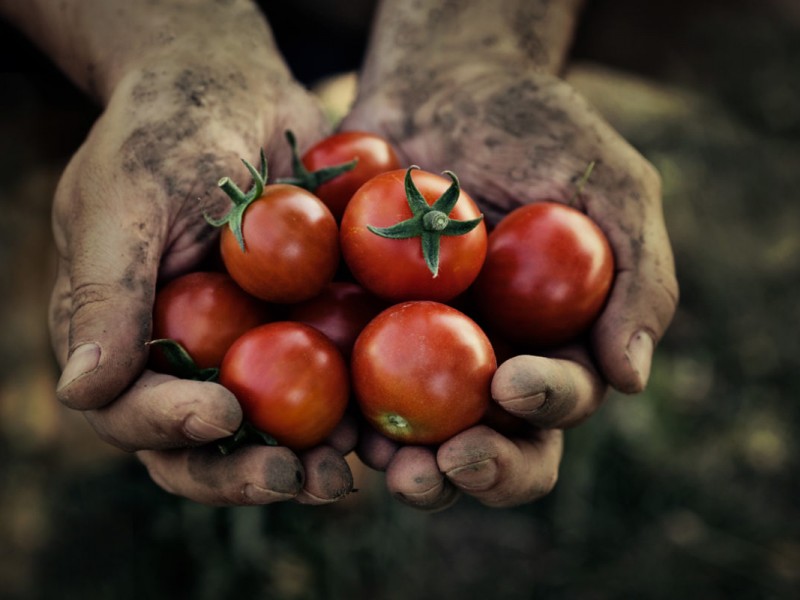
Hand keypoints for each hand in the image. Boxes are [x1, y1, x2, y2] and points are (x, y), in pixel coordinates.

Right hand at [48, 39, 354, 504]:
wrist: (238, 89)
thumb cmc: (167, 132)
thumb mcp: (126, 201)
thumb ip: (104, 295)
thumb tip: (80, 394)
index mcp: (125, 340)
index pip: (132, 411)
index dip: (171, 427)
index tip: (221, 413)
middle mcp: (186, 359)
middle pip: (206, 445)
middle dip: (245, 472)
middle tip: (294, 478)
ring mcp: (251, 350)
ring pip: (275, 433)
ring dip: (310, 463)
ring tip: (347, 471)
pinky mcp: (310, 332)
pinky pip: (334, 387)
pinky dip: (359, 414)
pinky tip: (389, 428)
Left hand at [343, 65, 677, 508]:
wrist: (442, 84)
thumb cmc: (537, 129)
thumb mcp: (612, 186)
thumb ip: (638, 278)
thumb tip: (630, 377)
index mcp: (551, 344)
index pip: (557, 401)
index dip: (544, 408)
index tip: (515, 383)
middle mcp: (484, 365)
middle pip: (487, 445)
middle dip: (474, 470)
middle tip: (448, 464)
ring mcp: (414, 354)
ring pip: (411, 438)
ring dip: (400, 464)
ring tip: (381, 461)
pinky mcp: (353, 332)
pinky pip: (341, 384)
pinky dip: (334, 411)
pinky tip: (324, 421)